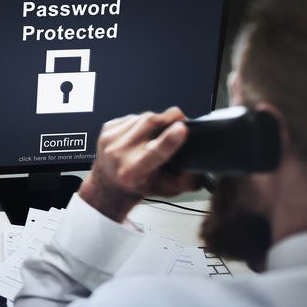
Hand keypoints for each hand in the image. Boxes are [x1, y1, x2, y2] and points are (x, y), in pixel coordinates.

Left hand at [79, 107, 200, 221]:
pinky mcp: (107, 128)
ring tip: (157, 134)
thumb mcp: (166, 190)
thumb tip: (200, 170)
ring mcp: (110, 139)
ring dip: (156, 121)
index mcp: (133, 172)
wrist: (109, 183)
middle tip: (181, 122)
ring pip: (144, 117)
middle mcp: (119, 154)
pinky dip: (142, 121)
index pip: (154, 153)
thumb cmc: (138, 186)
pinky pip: (132, 116)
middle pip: (151, 125)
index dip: (169, 140)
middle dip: (171, 118)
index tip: (182, 129)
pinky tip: (141, 134)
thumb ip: (186, 182)